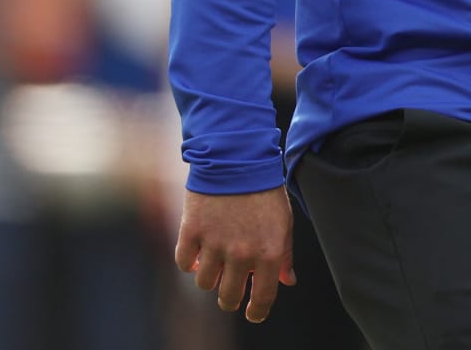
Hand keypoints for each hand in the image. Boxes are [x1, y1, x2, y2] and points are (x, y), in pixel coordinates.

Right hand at [175, 186, 295, 321]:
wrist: (237, 157)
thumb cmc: (264, 190)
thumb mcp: (283, 221)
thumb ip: (284, 255)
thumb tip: (287, 281)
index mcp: (269, 252)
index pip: (262, 298)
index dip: (256, 312)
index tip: (252, 313)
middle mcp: (241, 253)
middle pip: (227, 297)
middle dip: (229, 298)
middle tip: (230, 290)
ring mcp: (214, 244)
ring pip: (204, 283)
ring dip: (210, 277)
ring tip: (216, 261)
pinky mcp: (191, 232)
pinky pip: (184, 263)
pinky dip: (190, 262)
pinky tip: (199, 252)